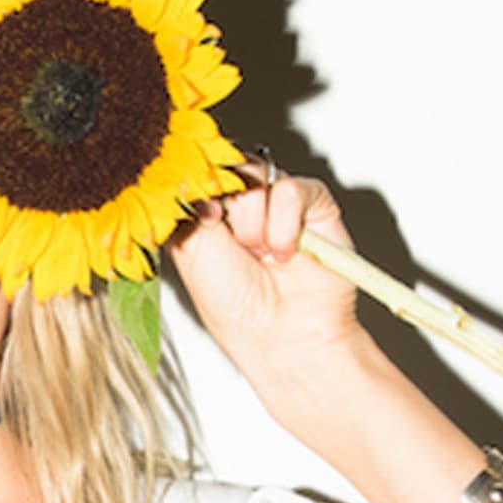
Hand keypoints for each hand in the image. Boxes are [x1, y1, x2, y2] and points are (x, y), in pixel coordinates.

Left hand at [165, 162, 363, 386]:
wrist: (281, 335)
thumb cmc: (235, 307)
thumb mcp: (191, 250)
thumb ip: (187, 204)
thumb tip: (187, 172)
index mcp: (211, 217)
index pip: (202, 173)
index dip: (199, 184)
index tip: (199, 208)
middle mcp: (244, 208)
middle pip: (229, 168)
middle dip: (227, 206)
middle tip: (234, 245)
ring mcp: (279, 205)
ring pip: (258, 175)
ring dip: (253, 220)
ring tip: (260, 254)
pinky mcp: (315, 206)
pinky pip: (292, 188)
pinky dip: (284, 221)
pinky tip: (284, 251)